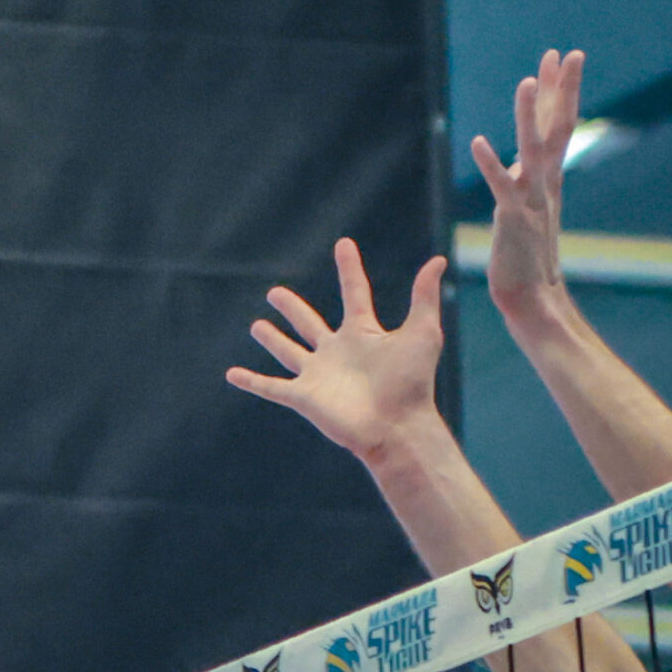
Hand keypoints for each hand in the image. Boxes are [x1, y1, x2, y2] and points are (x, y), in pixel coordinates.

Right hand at [226, 238, 446, 462]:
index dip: (349, 268)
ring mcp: (318, 375)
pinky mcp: (304, 397)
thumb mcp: (422, 333)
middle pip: (310, 324)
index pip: (354, 293)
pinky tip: (232, 374)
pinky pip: (271, 387)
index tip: (344, 244)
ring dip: (272, 339)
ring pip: (289, 352)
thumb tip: (439, 260)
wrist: (397, 426)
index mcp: (363, 334)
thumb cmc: (412, 383)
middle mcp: (337, 352)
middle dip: (293, 309)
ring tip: (256, 326)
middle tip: (275, 293)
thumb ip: (424, 297)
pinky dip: (251, 381)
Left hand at [470, 47, 582, 319]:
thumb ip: (529, 181)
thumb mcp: (531, 210)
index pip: (559, 125)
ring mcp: (530, 200)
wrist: (530, 299)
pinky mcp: (512, 219)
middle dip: (562, 89)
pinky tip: (477, 142)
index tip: (566, 57)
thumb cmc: (528, 259)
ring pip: (532, 150)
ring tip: (526, 80)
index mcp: (549, 180)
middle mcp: (544, 184)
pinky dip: (491, 165)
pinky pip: (501, 187)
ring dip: (527, 116)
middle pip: (557, 128)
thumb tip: (525, 159)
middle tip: (569, 52)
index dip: (562, 91)